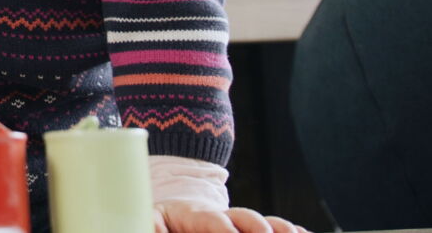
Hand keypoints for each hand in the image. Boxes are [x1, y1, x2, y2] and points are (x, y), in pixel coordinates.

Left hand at [154, 200, 309, 232]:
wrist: (173, 213)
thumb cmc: (163, 221)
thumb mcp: (152, 218)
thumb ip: (152, 223)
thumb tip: (153, 226)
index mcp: (197, 215)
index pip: (214, 221)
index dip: (224, 229)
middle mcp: (224, 218)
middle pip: (247, 219)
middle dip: (259, 228)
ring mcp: (240, 225)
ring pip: (265, 223)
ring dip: (279, 229)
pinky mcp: (249, 230)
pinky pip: (276, 229)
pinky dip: (291, 230)